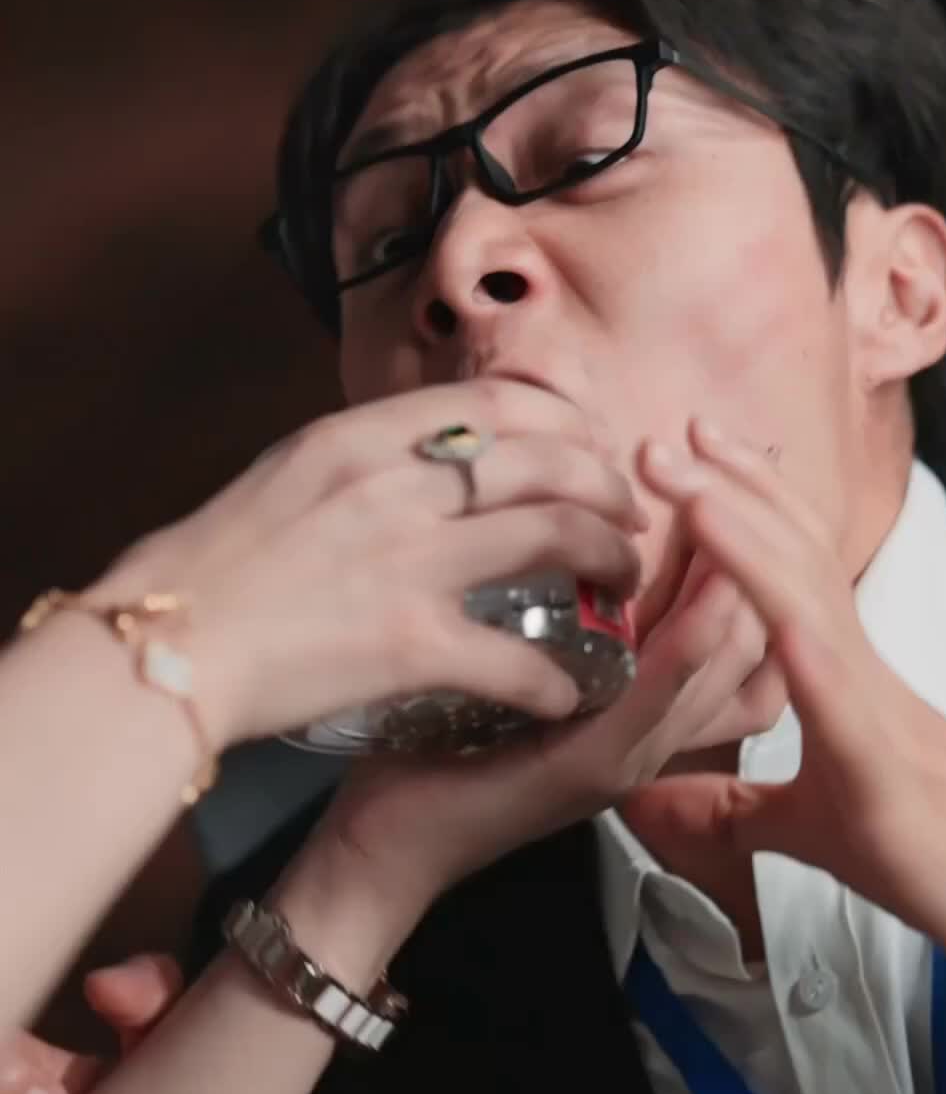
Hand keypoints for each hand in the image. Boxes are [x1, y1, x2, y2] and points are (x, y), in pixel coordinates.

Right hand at [91, 379, 643, 753]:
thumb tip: (429, 451)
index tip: (588, 448)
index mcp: (365, 436)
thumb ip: (365, 457)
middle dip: (609, 486)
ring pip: (557, 534)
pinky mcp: (413, 644)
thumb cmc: (212, 566)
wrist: (166, 644)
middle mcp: (400, 484)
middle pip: (550, 460)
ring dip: (611, 557)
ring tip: (625, 580)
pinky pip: (520, 659)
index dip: (567, 424)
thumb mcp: (287, 473)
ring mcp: (412, 561)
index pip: (501, 403)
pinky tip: (575, 690)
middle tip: (629, 515)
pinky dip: (561, 678)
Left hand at [276, 455, 787, 954]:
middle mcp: (653, 730)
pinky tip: (712, 599)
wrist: (387, 843)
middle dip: (760, 559)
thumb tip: (558, 510)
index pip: (731, 626)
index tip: (742, 479)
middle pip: (746, 639)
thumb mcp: (511, 656)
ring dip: (739, 589)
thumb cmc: (436, 744)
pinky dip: (693, 649)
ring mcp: (630, 753)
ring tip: (749, 511)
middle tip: (756, 476)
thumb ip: (554, 604)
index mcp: (642, 704)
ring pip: (721, 666)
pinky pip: (661, 702)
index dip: (750, 556)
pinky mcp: (597, 769)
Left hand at [640, 422, 945, 1002]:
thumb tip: (647, 803)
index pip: (789, 568)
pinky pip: (841, 699)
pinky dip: (804, 650)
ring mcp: (874, 712)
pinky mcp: (882, 773)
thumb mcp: (803, 831)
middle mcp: (857, 671)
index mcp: (839, 674)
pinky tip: (768, 612)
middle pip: (795, 557)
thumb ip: (730, 808)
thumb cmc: (928, 856)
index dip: (742, 504)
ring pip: (810, 602)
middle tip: (670, 433)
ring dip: (749, 538)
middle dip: (733, 488)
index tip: (689, 454)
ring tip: (693, 483)